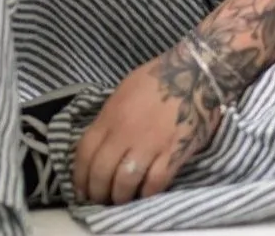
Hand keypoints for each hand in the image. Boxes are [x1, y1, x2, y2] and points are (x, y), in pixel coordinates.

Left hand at [71, 44, 224, 206]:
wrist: (195, 72)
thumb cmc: (158, 77)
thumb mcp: (124, 91)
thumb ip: (110, 118)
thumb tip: (102, 143)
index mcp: (111, 115)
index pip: (84, 152)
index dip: (78, 176)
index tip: (80, 189)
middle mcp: (126, 132)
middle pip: (101, 172)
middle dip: (97, 192)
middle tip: (99, 201)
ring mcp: (149, 144)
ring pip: (125, 182)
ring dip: (120, 197)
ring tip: (120, 202)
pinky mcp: (173, 153)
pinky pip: (154, 183)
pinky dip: (146, 194)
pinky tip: (144, 195)